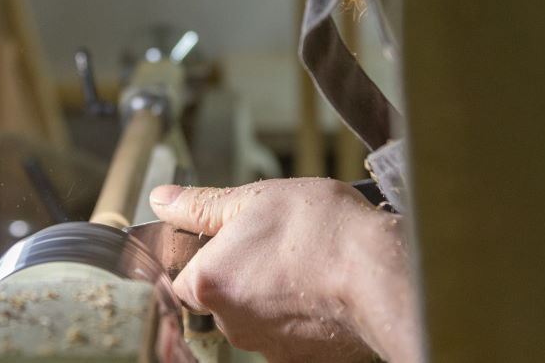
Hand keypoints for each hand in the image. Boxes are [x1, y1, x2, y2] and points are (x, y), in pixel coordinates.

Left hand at [150, 178, 419, 362]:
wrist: (383, 274)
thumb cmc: (321, 231)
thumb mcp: (255, 198)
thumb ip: (201, 205)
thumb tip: (162, 199)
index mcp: (208, 282)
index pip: (184, 279)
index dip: (204, 259)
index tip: (230, 244)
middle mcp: (231, 323)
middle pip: (220, 299)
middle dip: (241, 276)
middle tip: (274, 248)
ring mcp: (267, 346)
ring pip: (256, 318)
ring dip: (272, 296)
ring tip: (304, 266)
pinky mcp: (301, 360)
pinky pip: (289, 335)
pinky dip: (300, 317)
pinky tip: (321, 292)